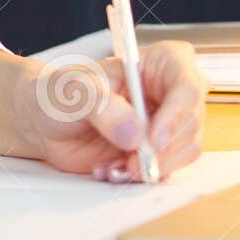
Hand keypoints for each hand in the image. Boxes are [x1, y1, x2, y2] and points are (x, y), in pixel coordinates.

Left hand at [13, 40, 208, 181]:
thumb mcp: (76, 90)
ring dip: (151, 166)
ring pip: (184, 151)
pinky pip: (165, 169)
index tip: (154, 139)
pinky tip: (109, 171)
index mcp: (161, 63)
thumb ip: (103, 107)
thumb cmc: (63, 92)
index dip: (177, 114)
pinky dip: (139, 176)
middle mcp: (172, 93)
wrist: (48, 119)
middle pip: (191, 123)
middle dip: (163, 149)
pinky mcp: (159, 150)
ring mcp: (168, 124)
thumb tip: (134, 135)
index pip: (187, 84)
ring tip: (113, 168)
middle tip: (130, 162)